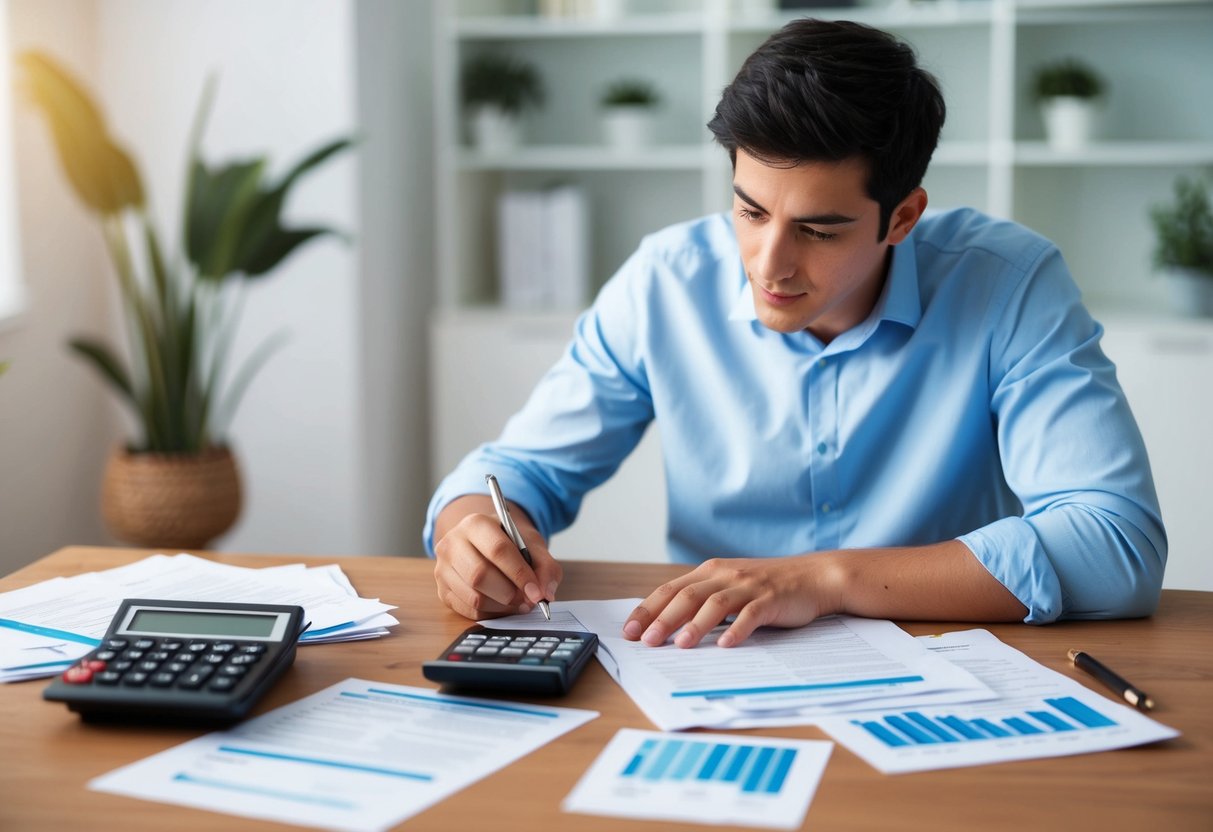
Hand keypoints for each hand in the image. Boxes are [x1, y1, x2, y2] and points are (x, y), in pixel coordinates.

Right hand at [433, 495, 561, 619]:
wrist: (484, 543)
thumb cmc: (510, 542)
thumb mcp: (531, 544)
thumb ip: (545, 566)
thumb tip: (545, 593)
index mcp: (475, 523)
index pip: (497, 550)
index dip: (519, 574)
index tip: (537, 592)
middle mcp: (452, 543)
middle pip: (480, 575)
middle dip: (510, 593)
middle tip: (528, 599)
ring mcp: (443, 568)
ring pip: (474, 596)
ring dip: (502, 606)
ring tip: (519, 602)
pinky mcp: (442, 590)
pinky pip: (468, 610)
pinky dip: (492, 613)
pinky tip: (504, 606)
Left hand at [622, 554, 844, 647]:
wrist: (814, 576)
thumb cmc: (768, 586)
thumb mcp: (731, 585)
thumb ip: (704, 598)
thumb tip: (668, 624)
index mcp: (711, 572)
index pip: (670, 589)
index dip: (648, 609)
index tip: (629, 630)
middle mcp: (725, 575)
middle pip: (687, 596)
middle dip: (663, 619)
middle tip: (646, 641)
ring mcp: (748, 586)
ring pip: (715, 604)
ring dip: (695, 625)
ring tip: (679, 645)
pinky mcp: (771, 599)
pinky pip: (751, 614)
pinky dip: (737, 629)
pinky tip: (726, 645)